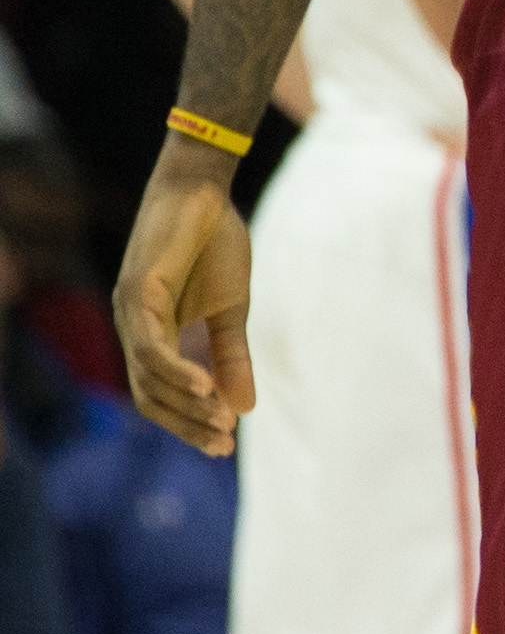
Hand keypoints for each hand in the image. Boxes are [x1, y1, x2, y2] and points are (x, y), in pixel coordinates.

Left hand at [112, 141, 254, 454]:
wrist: (204, 190)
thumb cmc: (216, 242)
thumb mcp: (233, 308)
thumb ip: (232, 355)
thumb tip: (246, 407)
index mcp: (154, 334)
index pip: (162, 394)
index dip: (190, 422)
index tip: (226, 443)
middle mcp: (134, 329)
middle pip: (150, 397)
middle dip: (187, 424)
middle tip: (224, 443)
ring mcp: (130, 313)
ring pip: (149, 378)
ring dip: (187, 404)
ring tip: (222, 419)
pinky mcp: (137, 295)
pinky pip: (152, 348)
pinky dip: (178, 372)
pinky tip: (206, 387)